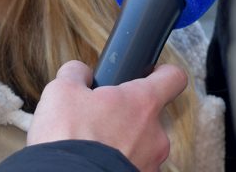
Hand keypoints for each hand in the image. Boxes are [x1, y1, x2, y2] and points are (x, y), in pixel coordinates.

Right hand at [27, 60, 187, 171]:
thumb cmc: (68, 138)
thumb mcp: (62, 92)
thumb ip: (77, 74)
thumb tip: (80, 73)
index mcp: (143, 103)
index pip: (174, 77)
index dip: (162, 73)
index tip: (150, 74)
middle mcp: (155, 134)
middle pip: (150, 116)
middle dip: (127, 116)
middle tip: (100, 119)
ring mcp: (151, 163)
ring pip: (142, 145)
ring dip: (123, 143)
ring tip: (93, 146)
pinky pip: (133, 166)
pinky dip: (117, 164)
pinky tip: (95, 163)